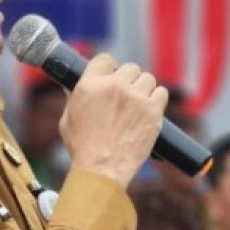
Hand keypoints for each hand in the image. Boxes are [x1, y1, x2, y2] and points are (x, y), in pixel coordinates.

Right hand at [60, 53, 167, 187]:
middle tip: (124, 95)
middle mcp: (115, 86)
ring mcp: (136, 98)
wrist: (102, 170)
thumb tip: (70, 86)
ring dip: (143, 89)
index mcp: (90, 84)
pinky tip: (148, 110)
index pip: (105, 59)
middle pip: (129, 67)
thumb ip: (73, 98)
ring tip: (137, 104)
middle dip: (127, 79)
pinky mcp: (153, 111)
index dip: (109, 68)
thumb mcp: (68, 118)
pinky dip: (156, 99)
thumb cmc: (82, 147)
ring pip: (147, 78)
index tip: (111, 76)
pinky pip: (161, 93)